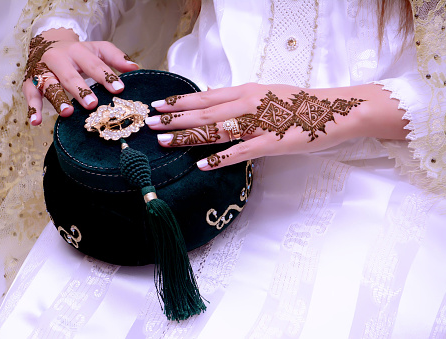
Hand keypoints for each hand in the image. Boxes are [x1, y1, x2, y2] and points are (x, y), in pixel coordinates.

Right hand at [23, 28, 138, 125]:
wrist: (46, 43)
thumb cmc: (78, 53)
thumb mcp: (97, 50)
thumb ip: (115, 57)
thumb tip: (135, 68)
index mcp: (77, 51)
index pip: (93, 63)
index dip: (106, 76)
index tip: (119, 89)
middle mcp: (58, 59)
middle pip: (69, 74)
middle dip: (81, 89)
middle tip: (92, 104)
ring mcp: (42, 70)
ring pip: (49, 84)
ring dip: (57, 99)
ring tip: (68, 112)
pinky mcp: (30, 82)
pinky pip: (30, 95)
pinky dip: (32, 109)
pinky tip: (36, 122)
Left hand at [145, 83, 406, 169]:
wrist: (333, 110)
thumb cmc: (298, 103)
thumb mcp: (266, 94)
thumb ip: (240, 99)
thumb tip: (215, 102)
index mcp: (246, 91)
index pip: (205, 96)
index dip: (180, 101)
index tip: (158, 105)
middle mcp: (247, 104)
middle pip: (203, 113)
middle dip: (174, 119)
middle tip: (150, 124)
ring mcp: (258, 123)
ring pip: (216, 130)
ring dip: (188, 136)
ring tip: (165, 142)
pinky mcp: (270, 143)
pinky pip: (241, 151)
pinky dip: (220, 158)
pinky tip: (202, 164)